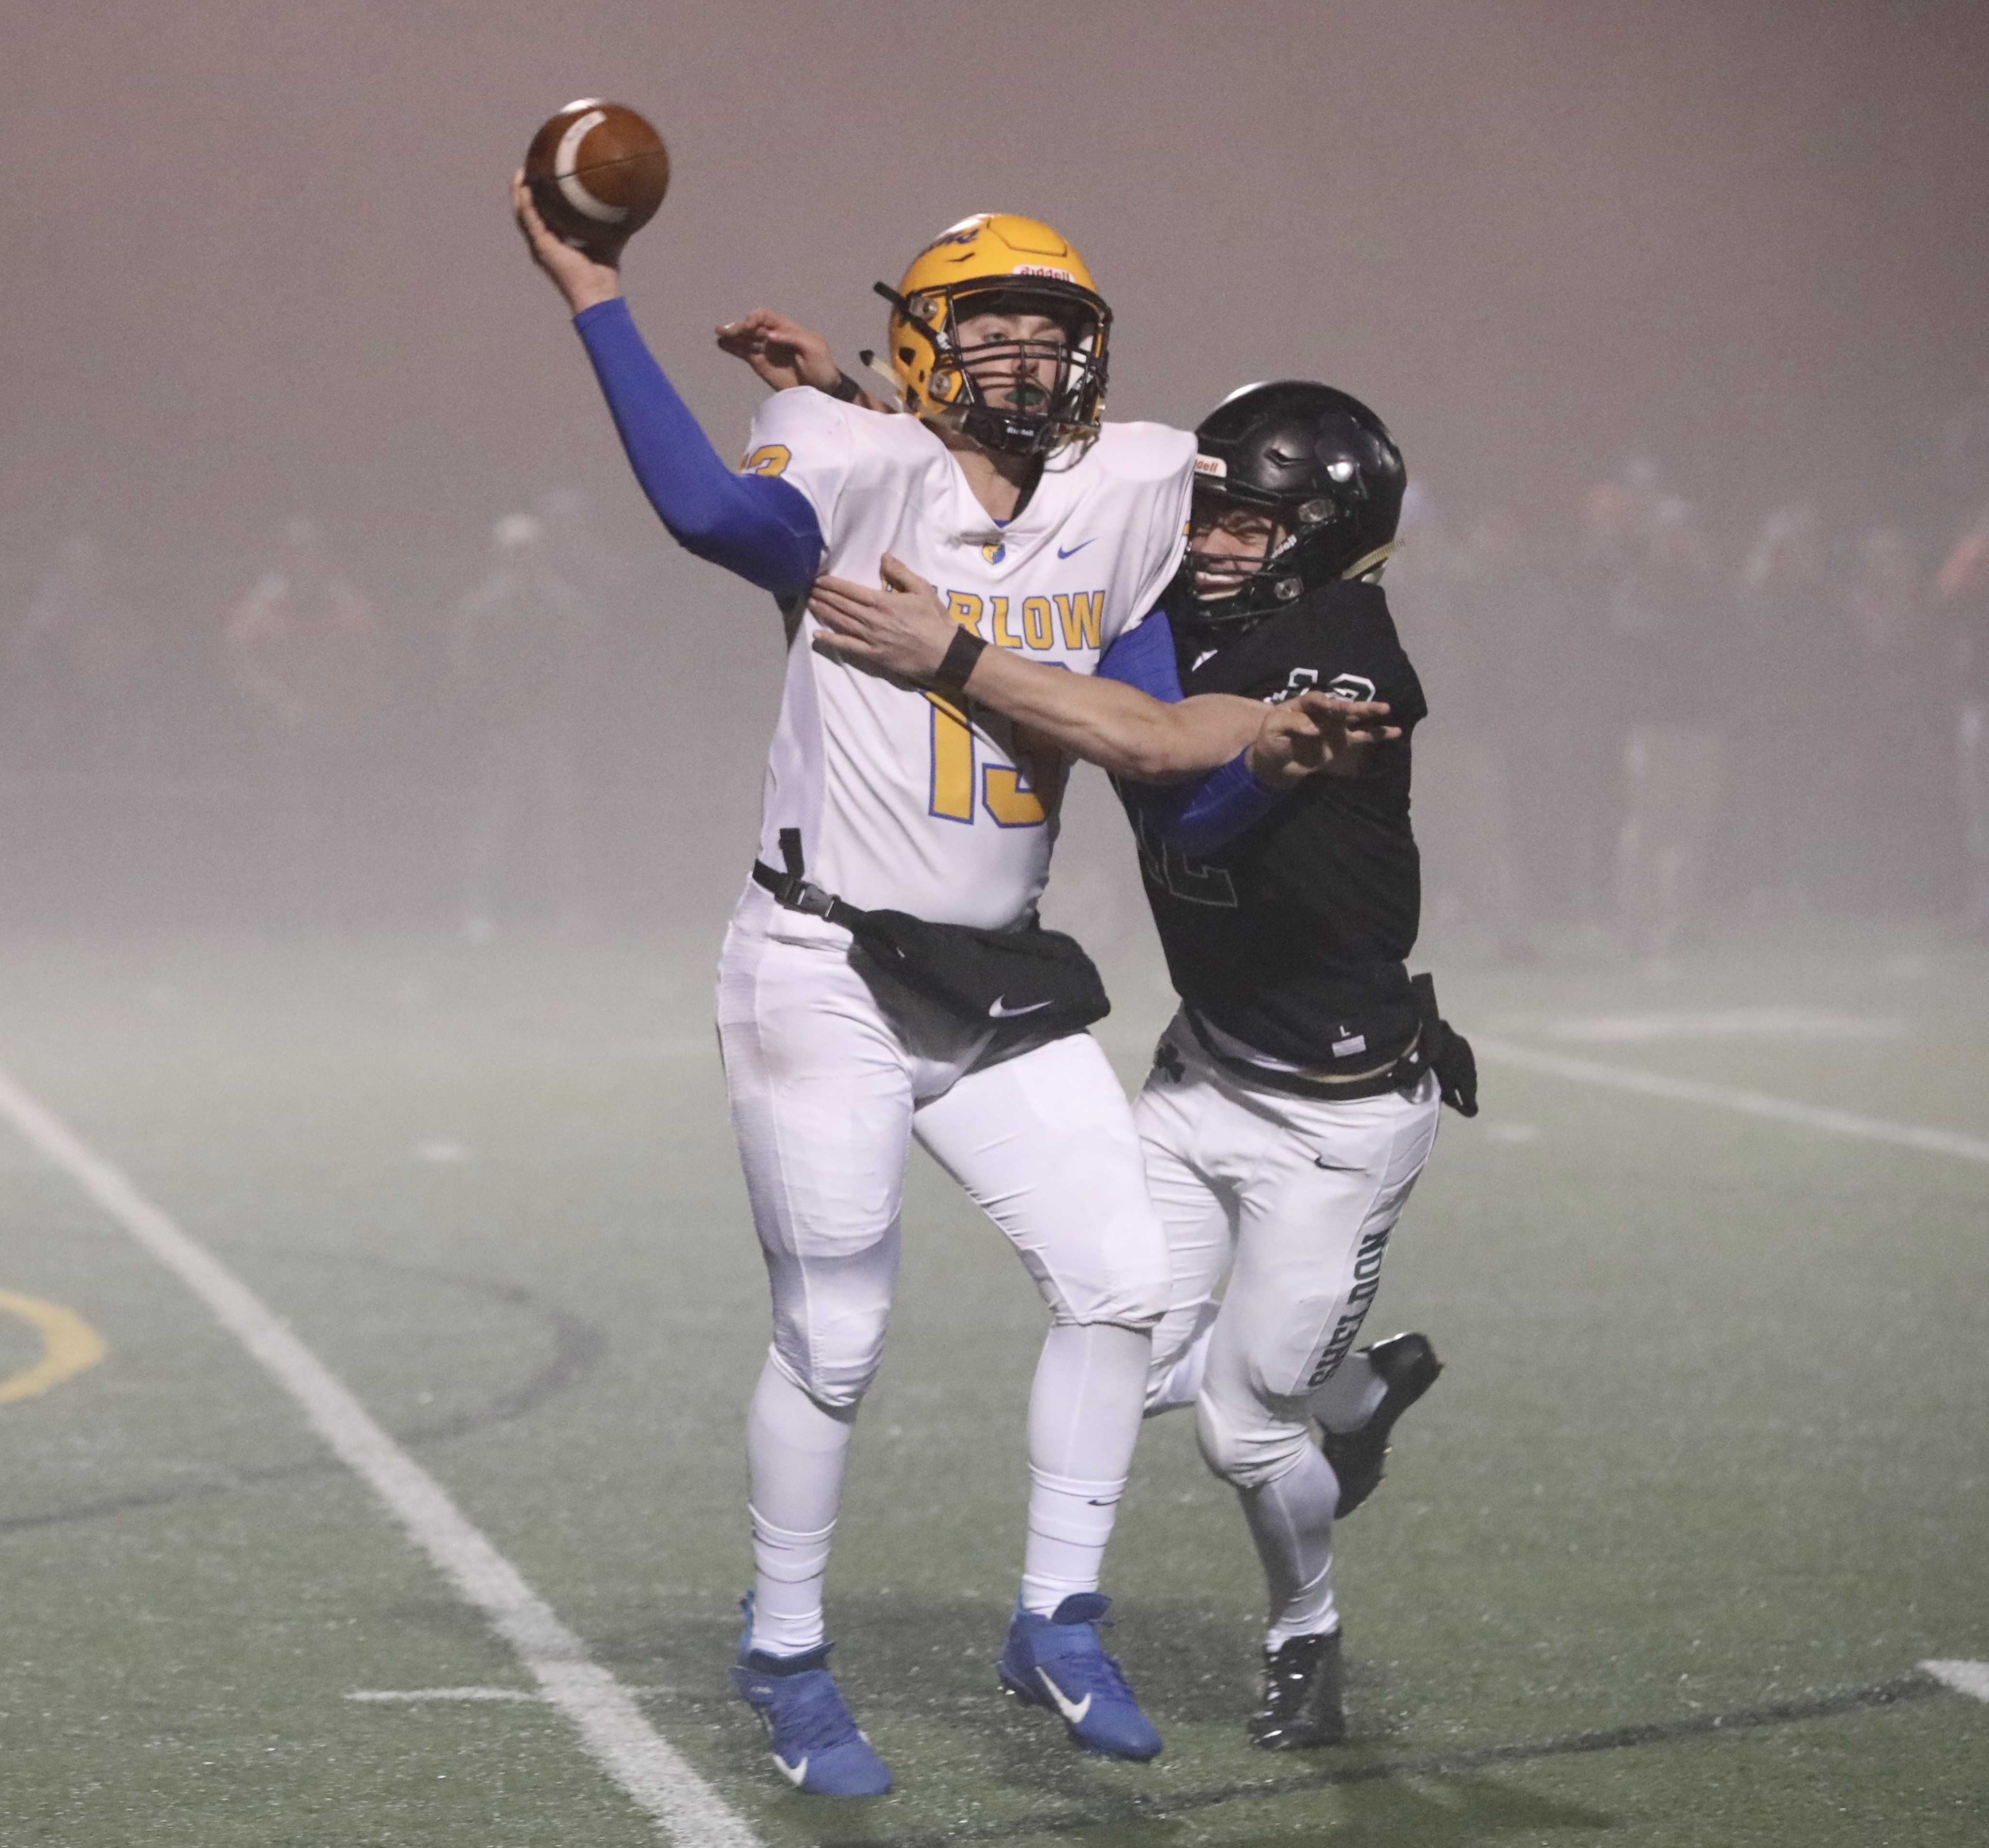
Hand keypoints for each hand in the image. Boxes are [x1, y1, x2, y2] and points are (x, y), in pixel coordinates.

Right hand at [510, 169, 622, 314]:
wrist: (597, 293)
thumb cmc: (605, 273)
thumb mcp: (610, 239)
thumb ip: (614, 222)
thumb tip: (632, 205)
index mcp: (556, 242)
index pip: (543, 215)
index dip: (541, 197)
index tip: (544, 176)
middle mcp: (544, 243)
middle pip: (528, 211)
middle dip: (525, 190)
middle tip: (529, 169)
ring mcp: (540, 245)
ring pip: (522, 214)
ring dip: (519, 192)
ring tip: (521, 172)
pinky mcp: (542, 246)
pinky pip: (529, 219)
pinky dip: (526, 202)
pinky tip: (525, 186)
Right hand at [715, 308, 841, 391]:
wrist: (822, 390)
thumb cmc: (822, 366)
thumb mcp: (814, 348)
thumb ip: (793, 338)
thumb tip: (769, 335)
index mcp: (786, 328)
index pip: (765, 316)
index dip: (755, 318)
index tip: (749, 327)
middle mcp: (773, 336)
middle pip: (752, 326)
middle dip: (739, 326)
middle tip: (726, 330)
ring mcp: (765, 350)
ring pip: (745, 339)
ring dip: (732, 335)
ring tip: (719, 334)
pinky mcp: (760, 364)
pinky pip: (744, 353)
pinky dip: (733, 348)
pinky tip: (721, 344)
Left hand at [808, 554, 959, 680]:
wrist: (943, 654)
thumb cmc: (934, 621)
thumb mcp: (922, 589)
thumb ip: (901, 572)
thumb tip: (884, 556)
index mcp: (882, 602)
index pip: (851, 590)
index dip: (833, 584)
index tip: (819, 580)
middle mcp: (872, 619)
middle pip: (842, 605)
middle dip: (824, 596)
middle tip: (810, 590)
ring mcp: (870, 638)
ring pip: (841, 623)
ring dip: (824, 613)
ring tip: (811, 604)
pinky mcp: (873, 655)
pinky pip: (847, 646)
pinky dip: (831, 640)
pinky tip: (818, 636)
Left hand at [1245, 691, 1399, 786]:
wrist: (1275, 763)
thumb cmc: (1271, 740)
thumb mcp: (1273, 729)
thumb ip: (1292, 724)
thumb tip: (1315, 728)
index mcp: (1304, 705)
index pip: (1316, 700)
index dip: (1324, 703)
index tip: (1329, 706)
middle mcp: (1324, 713)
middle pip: (1342, 706)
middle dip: (1357, 705)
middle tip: (1373, 705)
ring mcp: (1335, 727)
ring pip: (1355, 718)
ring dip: (1370, 713)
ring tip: (1387, 709)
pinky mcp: (1342, 743)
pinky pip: (1362, 737)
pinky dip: (1377, 735)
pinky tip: (1395, 731)